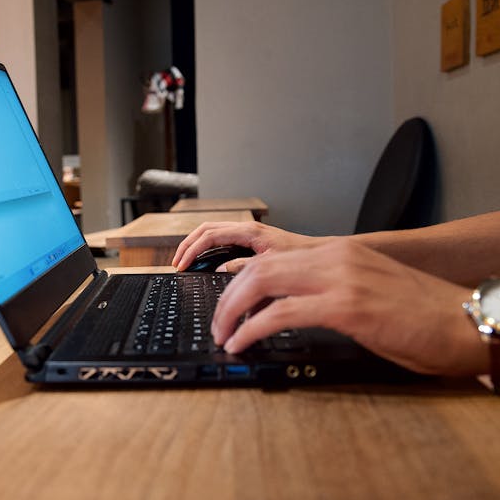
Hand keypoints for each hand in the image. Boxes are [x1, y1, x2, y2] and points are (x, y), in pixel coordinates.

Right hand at [172, 221, 314, 271]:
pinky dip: (207, 248)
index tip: (182, 265)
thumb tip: (219, 270)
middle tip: (177, 263)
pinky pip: (221, 239)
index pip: (209, 236)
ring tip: (185, 262)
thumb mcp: (273, 266)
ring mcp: (248, 233)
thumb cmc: (304, 259)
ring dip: (195, 245)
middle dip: (187, 245)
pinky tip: (205, 262)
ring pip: (212, 232)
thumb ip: (244, 267)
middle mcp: (247, 229)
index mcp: (250, 232)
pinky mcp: (252, 241)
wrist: (322, 254)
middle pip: (205, 229)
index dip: (192, 250)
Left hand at [211, 239, 486, 375]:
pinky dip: (252, 329)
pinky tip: (242, 344)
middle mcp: (336, 257)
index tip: (228, 305)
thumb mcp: (371, 291)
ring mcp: (341, 278)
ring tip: (224, 336)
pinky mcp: (347, 306)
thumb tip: (296, 310)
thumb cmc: (427, 316)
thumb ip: (334, 291)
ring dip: (232, 312)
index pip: (273, 257)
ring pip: (261, 283)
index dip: (241, 280)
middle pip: (258, 267)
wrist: (469, 322)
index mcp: (340, 252)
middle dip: (228, 297)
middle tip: (219, 324)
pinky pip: (280, 314)